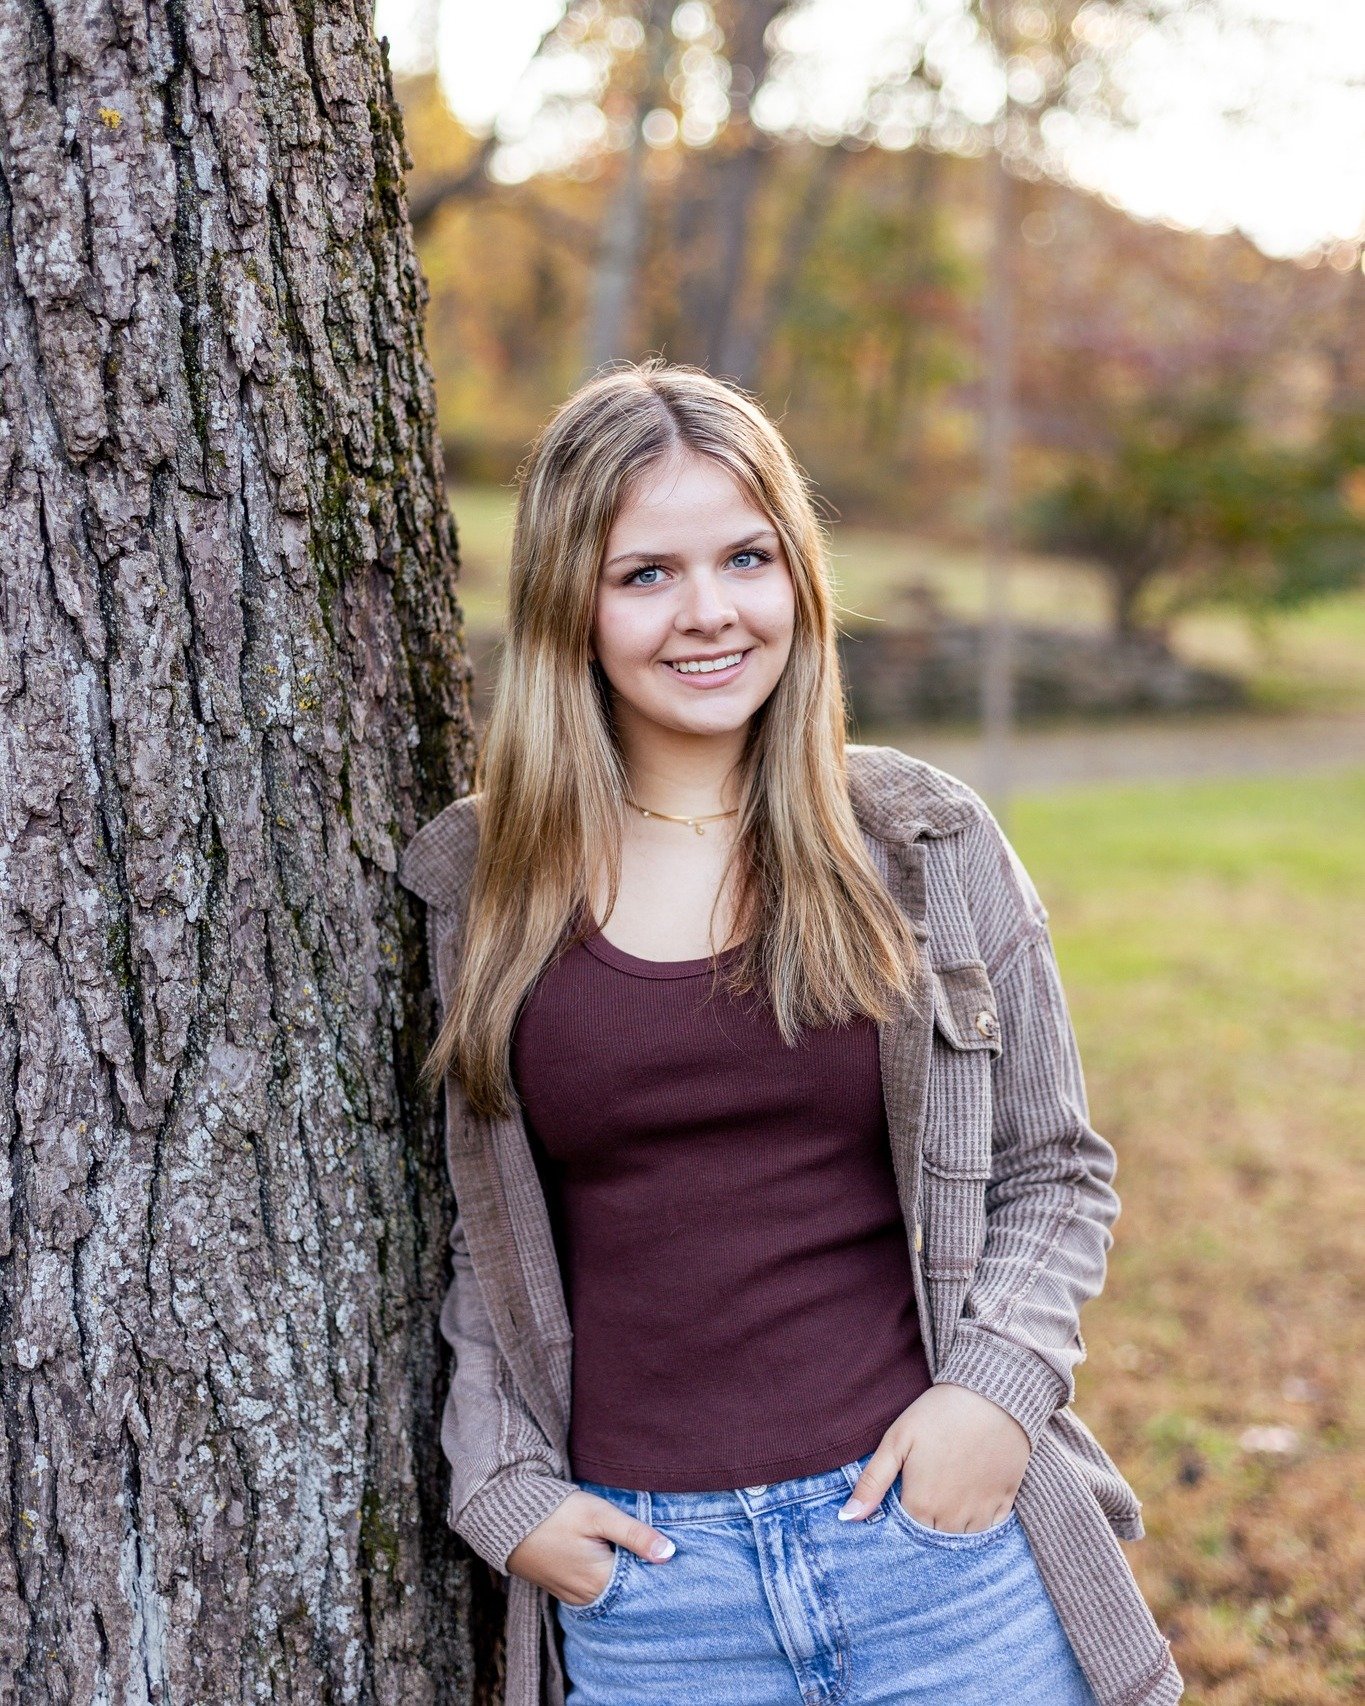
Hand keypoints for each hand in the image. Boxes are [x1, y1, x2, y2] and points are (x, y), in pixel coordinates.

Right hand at [506, 1489, 676, 1605]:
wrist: (505, 1515)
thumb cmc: (555, 1511)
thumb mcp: (599, 1515)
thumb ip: (635, 1534)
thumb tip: (670, 1554)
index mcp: (600, 1582)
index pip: (643, 1584)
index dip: (658, 1569)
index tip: (673, 1553)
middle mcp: (587, 1598)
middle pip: (627, 1591)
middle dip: (644, 1574)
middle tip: (661, 1551)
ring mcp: (572, 1596)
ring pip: (611, 1592)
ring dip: (625, 1576)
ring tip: (639, 1554)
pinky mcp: (562, 1588)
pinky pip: (594, 1590)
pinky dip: (608, 1578)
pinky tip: (614, 1559)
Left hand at [837, 1384, 1030, 1532]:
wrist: (991, 1396)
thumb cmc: (938, 1414)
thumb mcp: (896, 1441)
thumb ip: (872, 1482)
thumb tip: (847, 1517)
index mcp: (920, 1506)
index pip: (905, 1534)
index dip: (902, 1517)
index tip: (905, 1496)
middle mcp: (951, 1520)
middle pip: (933, 1538)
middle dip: (926, 1523)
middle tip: (928, 1489)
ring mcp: (981, 1514)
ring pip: (961, 1538)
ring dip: (952, 1526)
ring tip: (948, 1494)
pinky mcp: (1005, 1504)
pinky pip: (990, 1529)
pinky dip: (980, 1521)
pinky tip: (972, 1497)